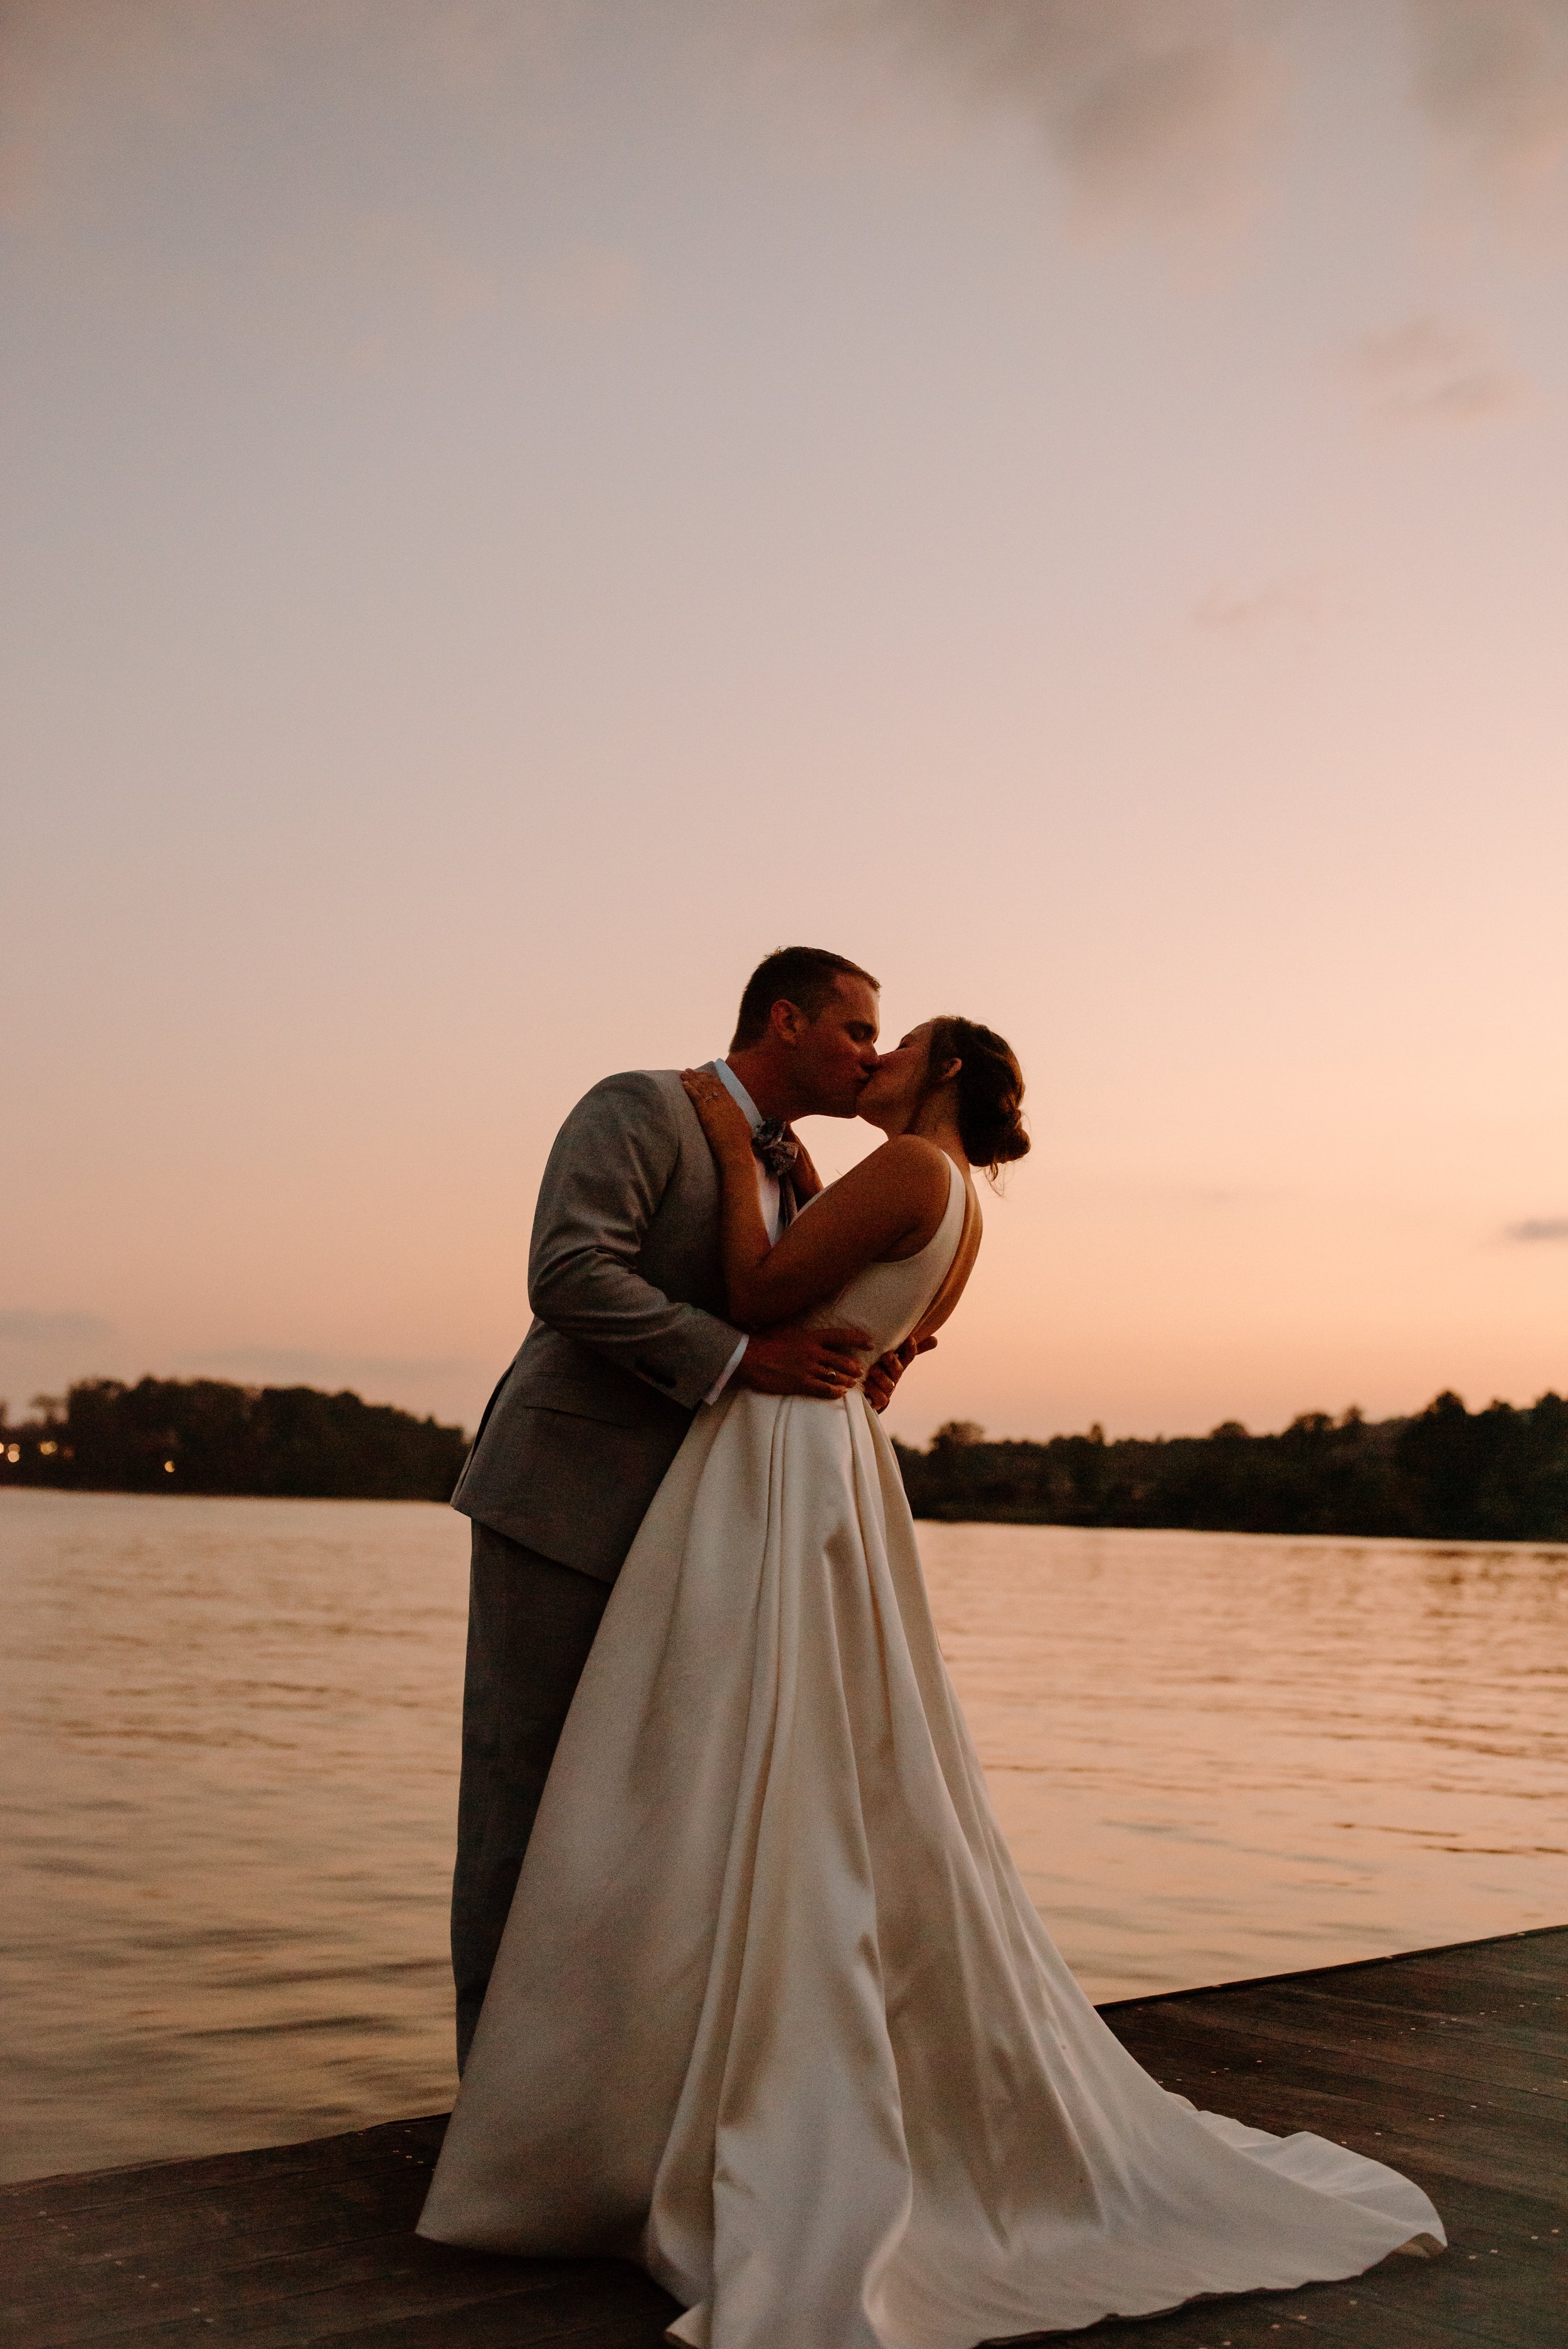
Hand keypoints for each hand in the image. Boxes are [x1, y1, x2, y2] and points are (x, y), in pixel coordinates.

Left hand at [681, 1068, 754, 1161]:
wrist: (736, 1152)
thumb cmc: (740, 1145)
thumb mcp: (743, 1127)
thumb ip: (738, 1119)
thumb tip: (738, 1117)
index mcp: (734, 1105)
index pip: (721, 1087)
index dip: (711, 1079)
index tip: (703, 1074)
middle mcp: (726, 1103)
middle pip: (710, 1084)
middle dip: (699, 1076)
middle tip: (689, 1070)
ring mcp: (717, 1108)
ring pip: (703, 1088)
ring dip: (692, 1079)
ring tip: (683, 1073)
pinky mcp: (707, 1114)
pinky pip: (697, 1097)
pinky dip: (690, 1089)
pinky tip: (684, 1084)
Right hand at [735, 1324, 871, 1400]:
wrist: (747, 1356)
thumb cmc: (763, 1339)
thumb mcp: (784, 1326)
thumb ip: (800, 1327)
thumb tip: (807, 1322)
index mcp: (810, 1337)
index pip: (840, 1336)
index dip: (858, 1339)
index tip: (869, 1343)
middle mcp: (813, 1352)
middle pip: (842, 1361)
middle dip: (854, 1367)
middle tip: (859, 1370)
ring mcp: (807, 1369)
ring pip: (835, 1376)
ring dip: (846, 1381)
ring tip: (852, 1383)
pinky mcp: (800, 1383)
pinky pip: (823, 1389)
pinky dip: (834, 1391)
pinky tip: (839, 1393)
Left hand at [862, 1334, 936, 1414]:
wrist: (868, 1395)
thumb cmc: (881, 1370)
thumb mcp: (890, 1356)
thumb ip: (907, 1347)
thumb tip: (935, 1340)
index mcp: (898, 1365)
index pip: (909, 1356)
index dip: (911, 1348)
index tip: (909, 1339)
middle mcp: (894, 1378)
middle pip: (898, 1370)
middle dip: (893, 1362)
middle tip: (886, 1355)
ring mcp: (887, 1391)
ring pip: (889, 1386)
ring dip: (881, 1377)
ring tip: (872, 1369)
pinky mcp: (878, 1402)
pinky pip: (880, 1400)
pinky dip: (874, 1392)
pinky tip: (867, 1385)